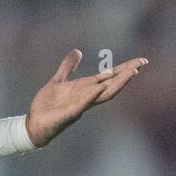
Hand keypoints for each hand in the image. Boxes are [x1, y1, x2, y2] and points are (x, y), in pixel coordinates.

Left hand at [25, 49, 147, 147]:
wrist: (34, 123)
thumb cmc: (47, 105)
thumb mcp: (58, 81)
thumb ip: (68, 67)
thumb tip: (77, 51)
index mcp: (85, 88)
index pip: (109, 77)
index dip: (123, 69)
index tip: (139, 61)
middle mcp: (87, 97)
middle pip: (112, 84)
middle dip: (127, 74)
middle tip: (141, 63)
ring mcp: (80, 105)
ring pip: (103, 94)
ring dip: (118, 83)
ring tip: (132, 72)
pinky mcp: (69, 114)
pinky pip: (83, 104)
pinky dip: (91, 96)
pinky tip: (100, 87)